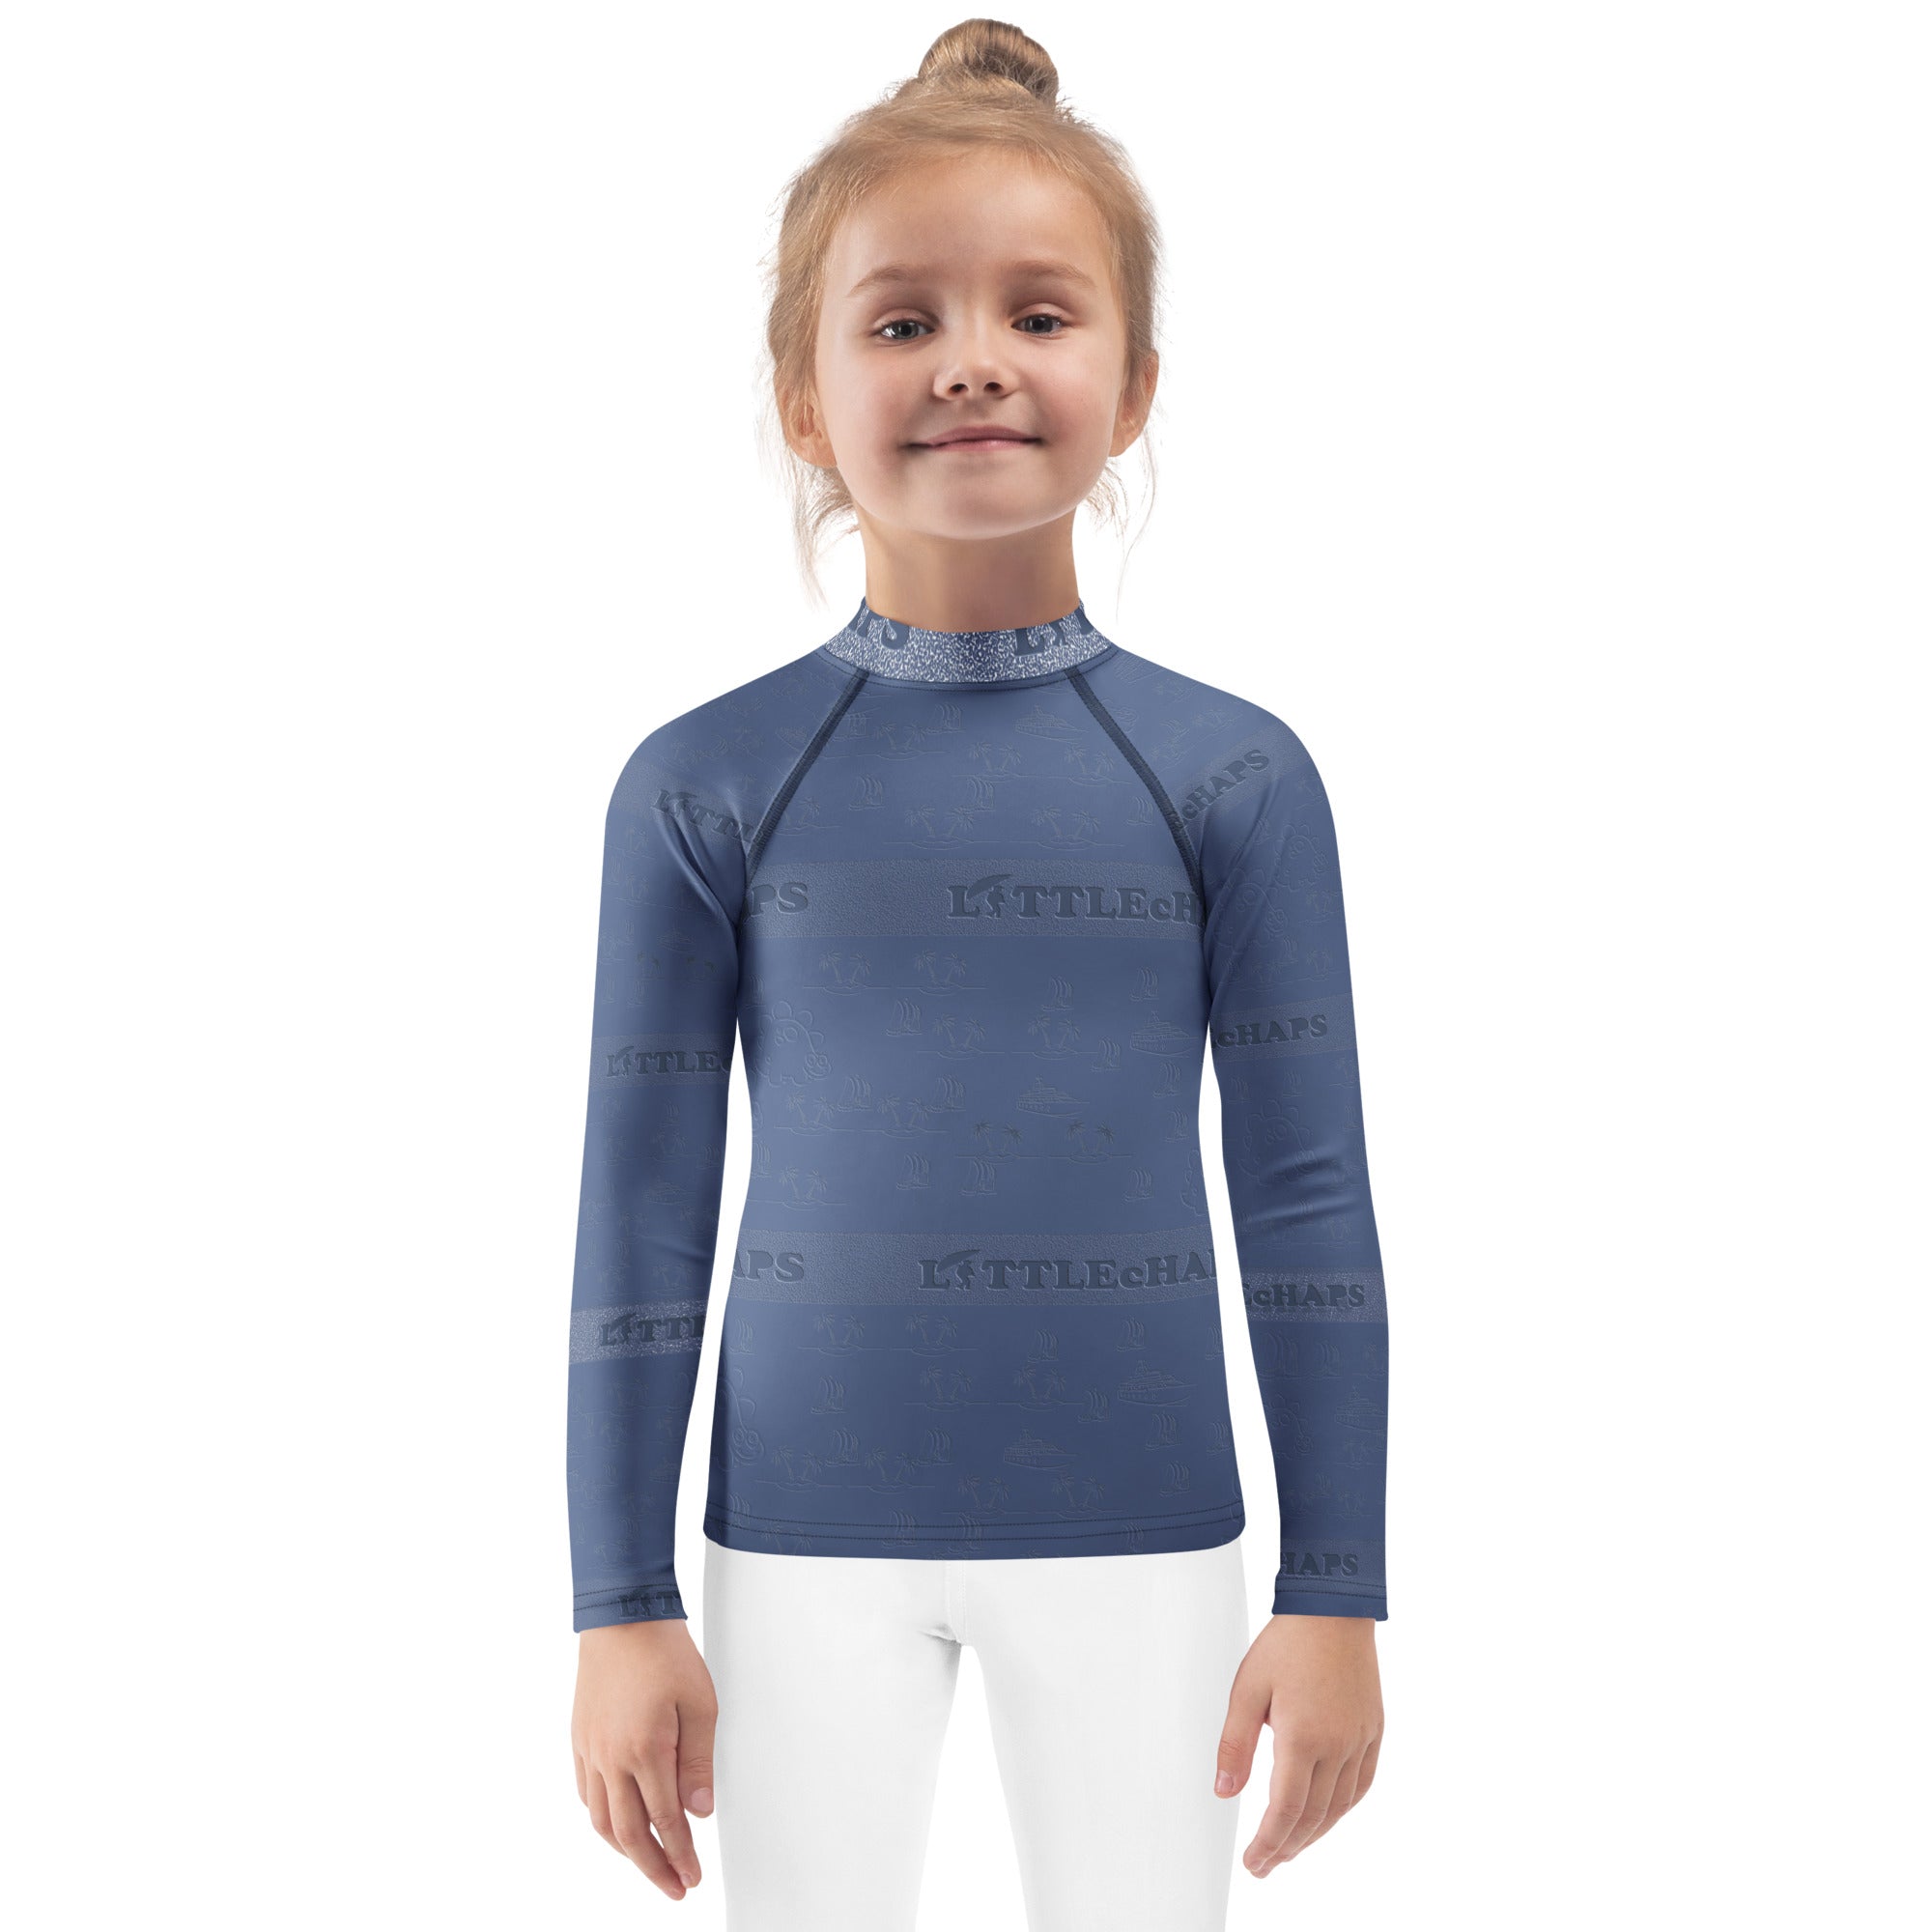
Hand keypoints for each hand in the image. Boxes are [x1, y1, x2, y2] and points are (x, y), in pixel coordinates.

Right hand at [572, 1618, 717, 1898]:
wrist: (622, 1617)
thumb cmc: (664, 1652)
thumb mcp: (700, 1702)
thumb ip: (699, 1760)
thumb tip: (699, 1810)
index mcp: (646, 1750)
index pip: (665, 1822)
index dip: (680, 1855)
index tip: (692, 1877)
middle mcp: (613, 1758)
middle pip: (630, 1834)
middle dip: (655, 1868)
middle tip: (675, 1887)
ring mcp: (592, 1750)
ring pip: (603, 1821)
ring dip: (627, 1851)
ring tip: (650, 1864)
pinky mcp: (580, 1740)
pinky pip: (587, 1795)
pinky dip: (603, 1820)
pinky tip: (618, 1824)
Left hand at [1214, 1614, 1382, 1876]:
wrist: (1332, 1609)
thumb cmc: (1288, 1643)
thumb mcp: (1247, 1689)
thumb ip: (1235, 1744)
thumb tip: (1224, 1789)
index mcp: (1302, 1737)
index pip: (1284, 1810)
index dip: (1268, 1843)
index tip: (1254, 1862)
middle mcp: (1337, 1746)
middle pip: (1312, 1816)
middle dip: (1287, 1847)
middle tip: (1266, 1865)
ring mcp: (1359, 1740)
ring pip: (1339, 1806)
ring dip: (1314, 1834)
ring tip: (1291, 1848)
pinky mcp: (1373, 1730)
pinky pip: (1361, 1784)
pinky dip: (1343, 1808)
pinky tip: (1328, 1815)